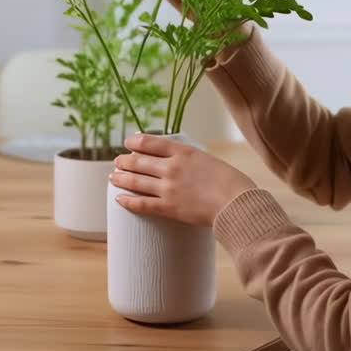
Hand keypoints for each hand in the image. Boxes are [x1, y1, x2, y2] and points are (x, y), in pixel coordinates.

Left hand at [111, 133, 256, 226]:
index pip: (149, 142)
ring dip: (121, 178)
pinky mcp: (169, 208)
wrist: (237, 202)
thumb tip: (177, 158)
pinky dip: (128, 201)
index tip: (128, 143)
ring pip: (135, 181)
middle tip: (118, 162)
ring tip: (113, 177)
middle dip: (124, 161)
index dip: (134, 142)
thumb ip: (190, 158)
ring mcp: (168, 188)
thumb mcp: (208, 159)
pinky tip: (119, 199)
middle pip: (138, 161)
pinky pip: (142, 204)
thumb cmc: (230, 181)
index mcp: (182, 151)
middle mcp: (171, 167)